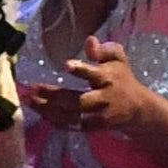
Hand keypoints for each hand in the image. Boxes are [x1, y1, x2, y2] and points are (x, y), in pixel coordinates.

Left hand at [21, 37, 161, 140]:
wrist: (138, 110)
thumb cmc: (123, 80)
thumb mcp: (119, 61)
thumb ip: (105, 50)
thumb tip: (89, 40)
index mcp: (109, 79)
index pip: (95, 74)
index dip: (81, 70)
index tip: (66, 65)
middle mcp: (103, 99)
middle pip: (77, 100)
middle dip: (54, 95)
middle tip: (34, 88)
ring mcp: (97, 115)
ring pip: (70, 115)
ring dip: (48, 109)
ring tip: (29, 101)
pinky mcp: (92, 127)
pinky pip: (70, 126)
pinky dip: (54, 120)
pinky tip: (40, 112)